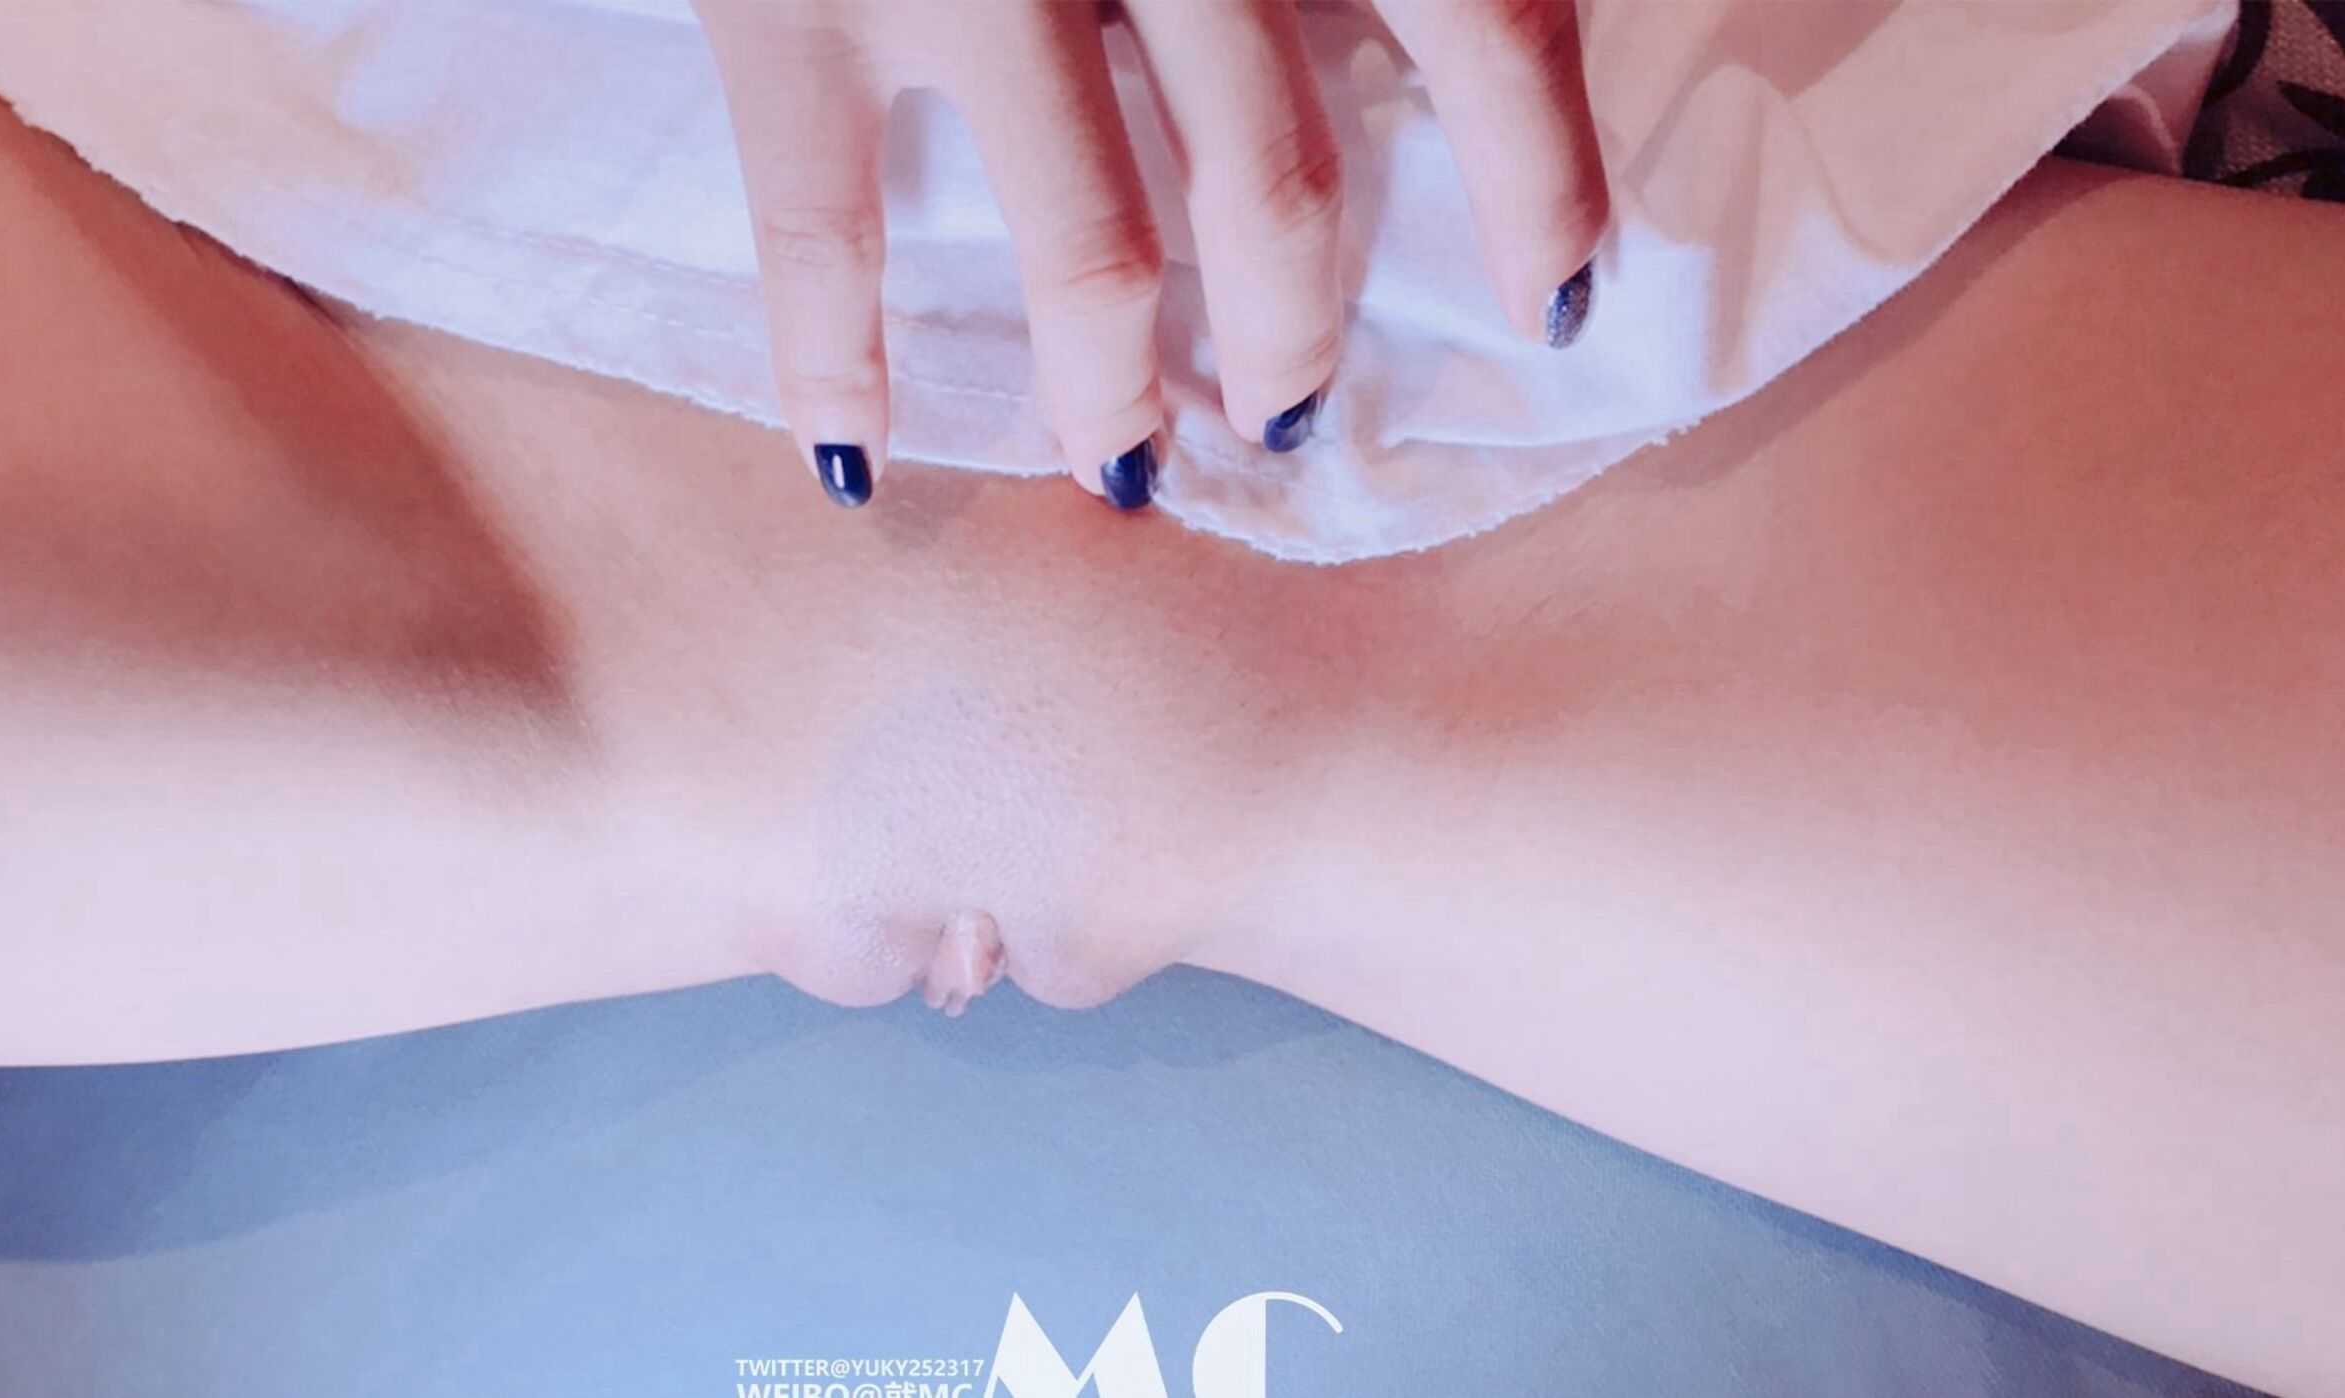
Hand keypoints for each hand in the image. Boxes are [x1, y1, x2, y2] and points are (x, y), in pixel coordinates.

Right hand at [691, 0, 1609, 511]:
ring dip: (1116, 389)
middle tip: (1286, 411)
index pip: (1481, 14)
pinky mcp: (785, 4)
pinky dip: (835, 362)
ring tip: (1126, 464)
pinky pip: (824, 229)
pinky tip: (855, 455)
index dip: (1541, 182)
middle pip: (1275, 178)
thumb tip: (1423, 21)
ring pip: (1090, 244)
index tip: (1558, 299)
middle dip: (1292, 330)